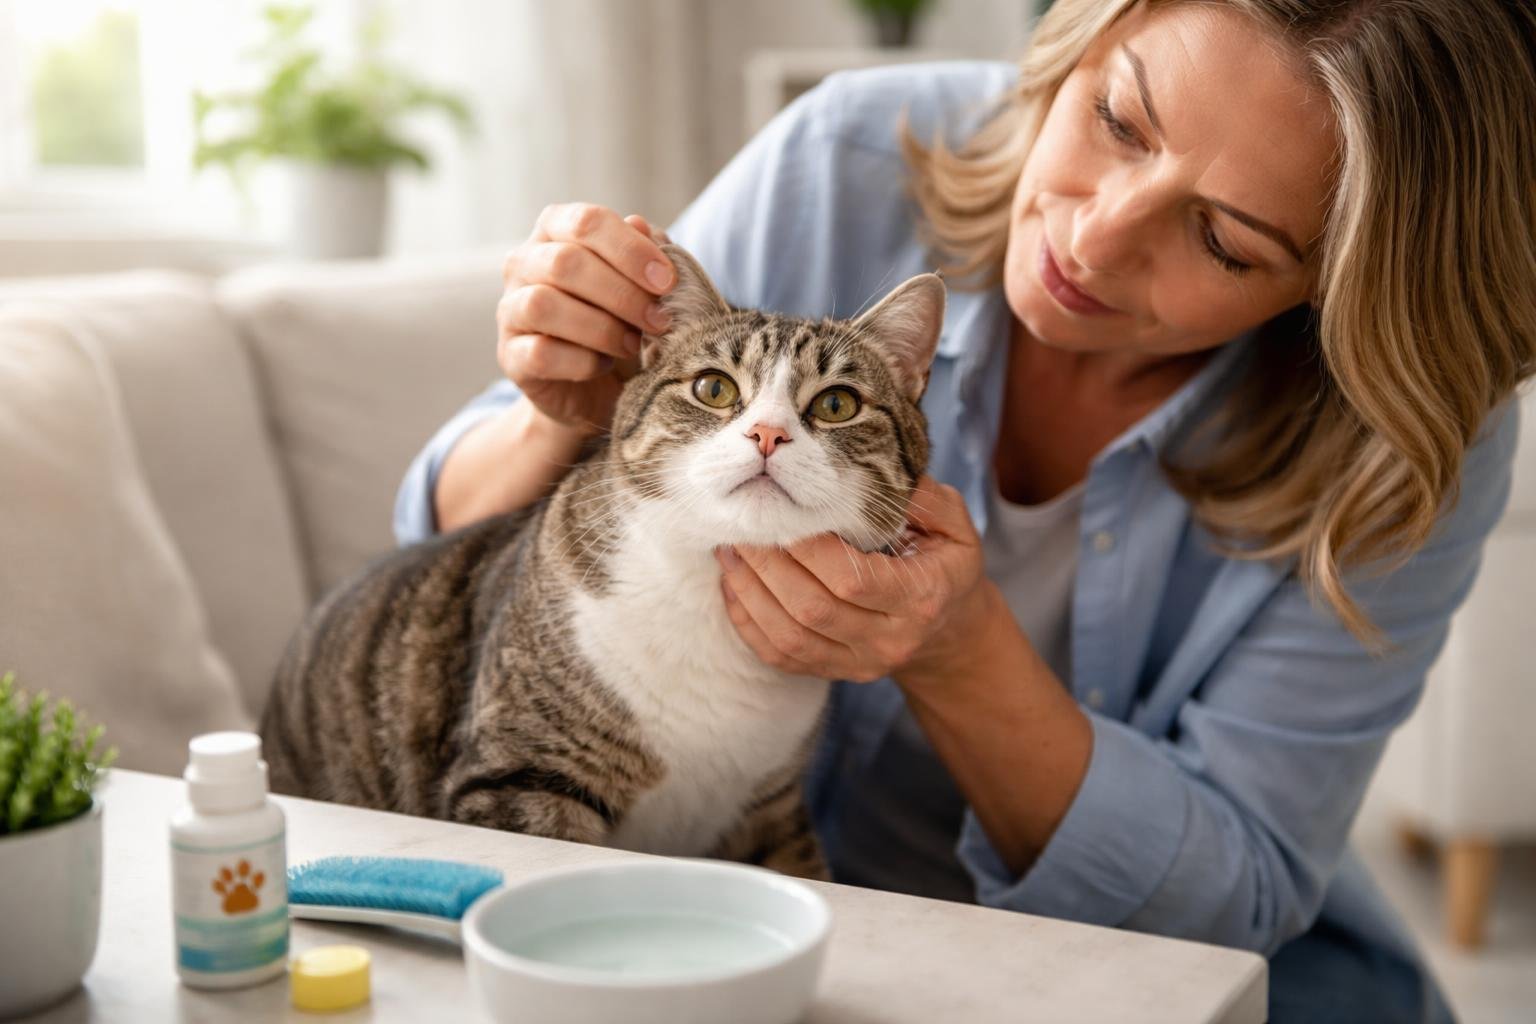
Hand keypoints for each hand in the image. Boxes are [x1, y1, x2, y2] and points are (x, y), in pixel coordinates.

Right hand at [498, 205, 674, 434]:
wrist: (597, 387)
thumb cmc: (622, 321)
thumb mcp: (644, 286)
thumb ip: (646, 255)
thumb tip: (641, 226)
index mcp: (556, 230)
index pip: (587, 222)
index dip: (631, 250)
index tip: (667, 281)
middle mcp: (524, 262)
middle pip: (564, 262)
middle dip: (622, 293)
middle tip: (658, 321)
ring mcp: (510, 309)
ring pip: (543, 305)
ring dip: (601, 328)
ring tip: (633, 345)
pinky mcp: (510, 356)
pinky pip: (540, 353)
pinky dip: (582, 362)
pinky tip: (603, 365)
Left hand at [714, 476, 990, 683]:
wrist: (946, 627)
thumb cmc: (943, 563)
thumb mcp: (953, 526)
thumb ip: (924, 499)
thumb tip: (879, 472)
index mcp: (920, 598)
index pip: (852, 579)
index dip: (808, 549)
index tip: (782, 515)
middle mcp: (891, 640)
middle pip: (812, 609)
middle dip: (768, 565)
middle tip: (743, 527)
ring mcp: (860, 663)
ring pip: (788, 638)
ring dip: (749, 593)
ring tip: (729, 552)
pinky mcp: (834, 673)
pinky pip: (779, 656)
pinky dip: (748, 622)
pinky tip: (734, 586)